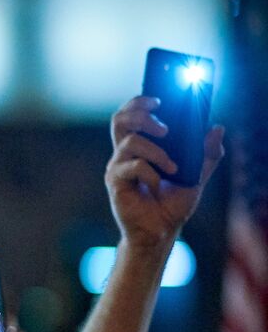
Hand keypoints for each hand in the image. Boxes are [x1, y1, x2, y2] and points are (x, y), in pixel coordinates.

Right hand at [106, 97, 224, 249]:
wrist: (161, 232)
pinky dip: (152, 173)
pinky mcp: (115, 182)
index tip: (160, 100)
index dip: (140, 102)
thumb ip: (207, 153)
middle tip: (164, 126)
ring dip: (156, 150)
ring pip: (130, 141)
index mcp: (141, 147)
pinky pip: (132, 166)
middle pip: (120, 120)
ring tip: (172, 166)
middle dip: (141, 114)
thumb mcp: (198, 175)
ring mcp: (118, 167)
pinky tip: (160, 186)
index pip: (132, 115)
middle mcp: (125, 154)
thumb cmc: (173, 205)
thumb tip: (217, 128)